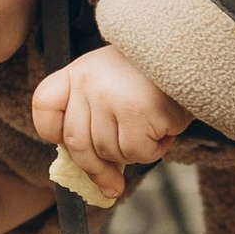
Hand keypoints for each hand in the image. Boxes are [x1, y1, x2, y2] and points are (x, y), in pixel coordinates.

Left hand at [27, 43, 190, 201]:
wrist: (190, 51)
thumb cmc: (152, 74)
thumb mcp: (111, 80)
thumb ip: (94, 115)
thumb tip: (96, 175)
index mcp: (77, 71)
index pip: (44, 106)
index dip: (53, 132)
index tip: (69, 147)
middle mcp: (87, 82)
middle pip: (77, 143)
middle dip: (97, 169)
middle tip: (113, 182)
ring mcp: (109, 96)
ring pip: (109, 152)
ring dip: (135, 152)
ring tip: (152, 129)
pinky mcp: (136, 111)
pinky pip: (137, 153)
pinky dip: (155, 150)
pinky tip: (165, 128)